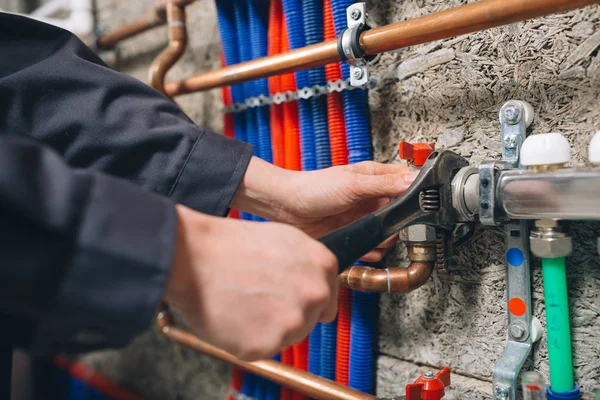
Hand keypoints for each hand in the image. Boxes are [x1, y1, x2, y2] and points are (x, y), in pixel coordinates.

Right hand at [164, 205, 338, 360]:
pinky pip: (260, 349)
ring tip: (243, 303)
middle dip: (287, 314)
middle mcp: (315, 294)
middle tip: (257, 298)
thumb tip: (316, 282)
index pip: (328, 300)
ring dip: (267, 328)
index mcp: (323, 265)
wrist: (193, 257)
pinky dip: (246, 339)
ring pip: (287, 337)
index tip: (286, 296)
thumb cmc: (232, 245)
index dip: (304, 300)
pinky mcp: (267, 344)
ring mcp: (293, 321)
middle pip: (309, 321)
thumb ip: (308, 264)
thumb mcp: (285, 238)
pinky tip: (233, 316)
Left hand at [232, 158, 416, 261]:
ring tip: (371, 236)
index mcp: (375, 178)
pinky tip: (361, 247)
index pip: (407, 185)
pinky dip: (370, 251)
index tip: (414, 207)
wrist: (286, 208)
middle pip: (402, 215)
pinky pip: (373, 248)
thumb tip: (413, 180)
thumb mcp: (352, 184)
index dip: (414, 196)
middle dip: (397, 224)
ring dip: (383, 240)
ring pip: (389, 235)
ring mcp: (363, 218)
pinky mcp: (354, 235)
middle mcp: (372, 198)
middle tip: (386, 226)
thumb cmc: (313, 188)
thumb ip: (384, 184)